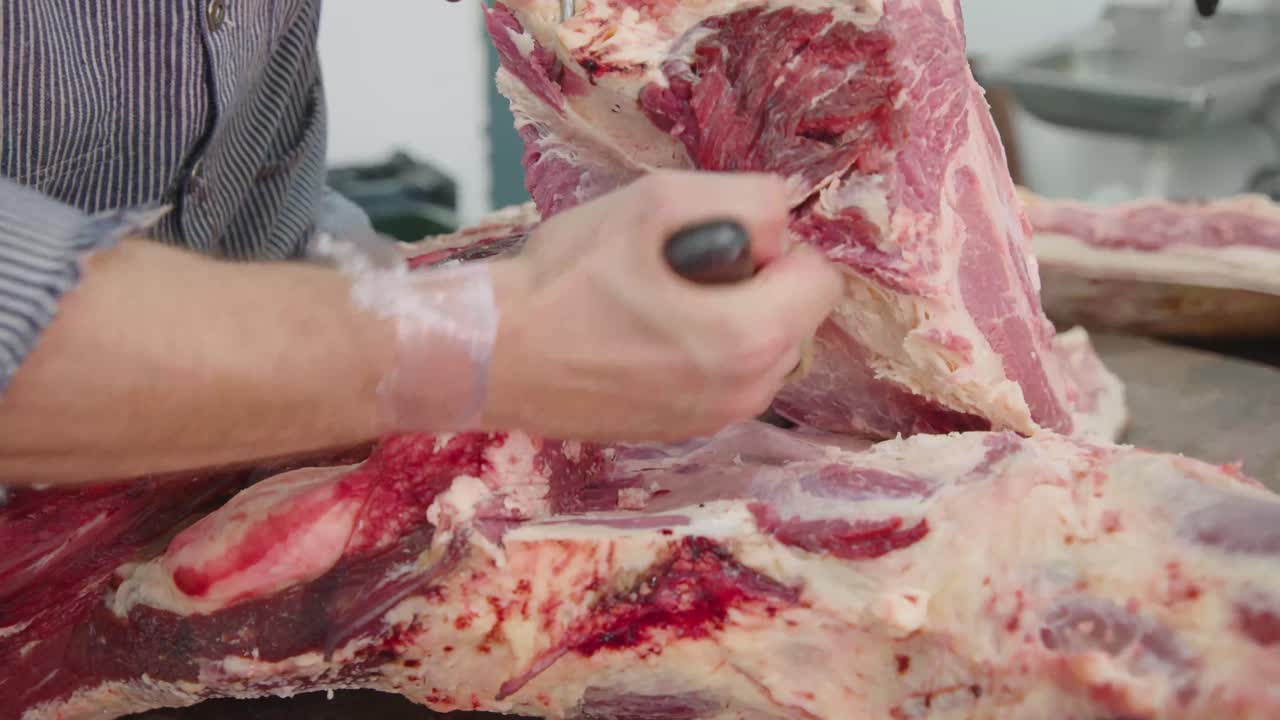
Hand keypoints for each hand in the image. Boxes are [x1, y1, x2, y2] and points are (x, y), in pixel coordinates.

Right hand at [480, 170, 843, 441]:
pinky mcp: (681, 434)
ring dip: (733, 321)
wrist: (490, 354)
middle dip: (758, 287)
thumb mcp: (654, 202)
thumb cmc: (565, 277)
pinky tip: (643, 338)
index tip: (717, 243)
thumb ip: (745, 199)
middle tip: (682, 271)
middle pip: (796, 319)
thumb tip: (784, 221)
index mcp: (751, 338)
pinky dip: (704, 356)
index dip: (775, 247)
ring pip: (763, 354)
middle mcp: (746, 393)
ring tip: (659, 303)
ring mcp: (713, 421)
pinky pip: (725, 383)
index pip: (822, 278)